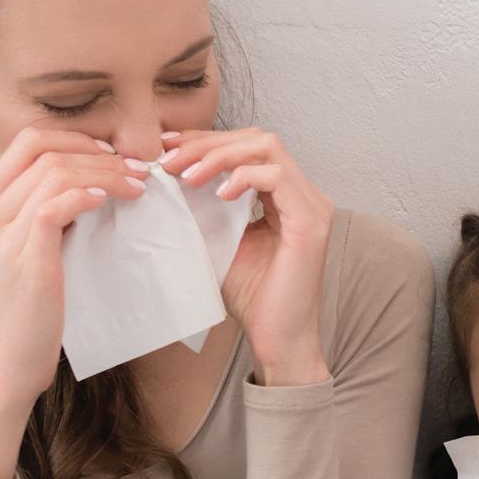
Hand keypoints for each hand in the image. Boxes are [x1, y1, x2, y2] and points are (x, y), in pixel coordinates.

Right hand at [0, 129, 148, 478]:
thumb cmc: (19, 313)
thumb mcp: (21, 253)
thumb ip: (42, 218)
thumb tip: (90, 189)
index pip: (27, 141)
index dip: (75, 138)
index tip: (111, 154)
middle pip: (43, 148)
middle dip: (97, 151)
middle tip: (137, 168)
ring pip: (57, 172)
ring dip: (106, 172)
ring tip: (139, 187)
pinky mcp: (24, 257)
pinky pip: (58, 205)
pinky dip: (90, 195)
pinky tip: (112, 202)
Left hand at [158, 127, 333, 386]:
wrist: (278, 339)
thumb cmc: (254, 297)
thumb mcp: (219, 241)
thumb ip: (205, 210)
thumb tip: (165, 180)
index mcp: (285, 196)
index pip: (248, 147)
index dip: (206, 140)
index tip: (165, 147)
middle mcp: (305, 194)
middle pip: (258, 138)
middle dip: (208, 143)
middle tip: (168, 161)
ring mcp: (312, 206)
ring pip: (268, 149)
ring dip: (220, 155)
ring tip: (186, 175)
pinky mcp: (311, 223)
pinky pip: (277, 177)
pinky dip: (244, 178)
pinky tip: (219, 195)